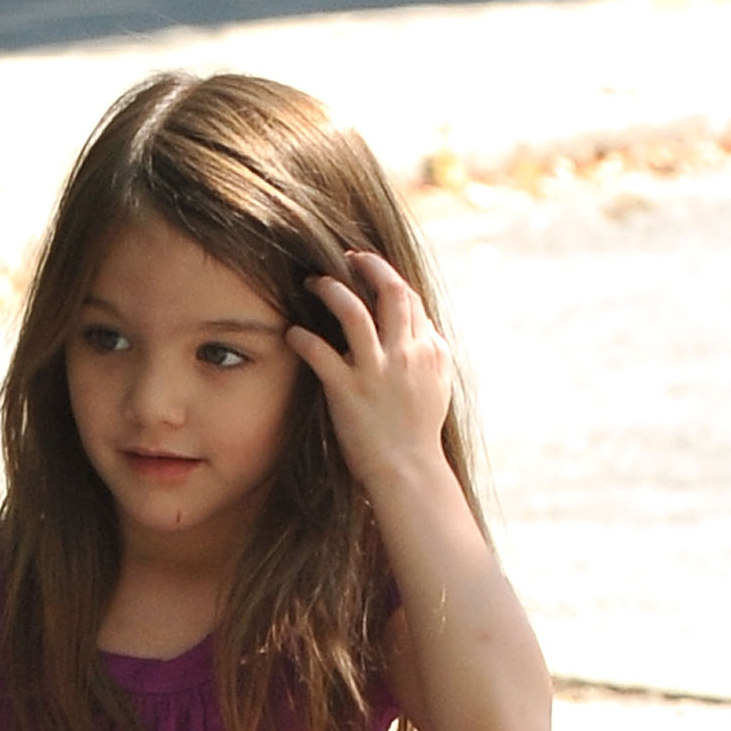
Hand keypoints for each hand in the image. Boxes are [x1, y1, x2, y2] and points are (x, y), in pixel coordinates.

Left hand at [287, 250, 453, 493]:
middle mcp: (405, 354)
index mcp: (429, 350)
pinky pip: (320, 352)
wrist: (409, 472)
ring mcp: (376, 371)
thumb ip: (431, 351)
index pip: (410, 298)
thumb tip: (421, 323)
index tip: (370, 269)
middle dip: (366, 266)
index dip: (388, 276)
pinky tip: (292, 333)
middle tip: (346, 258)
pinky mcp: (348, 391)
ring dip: (330, 290)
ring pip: (352, 311)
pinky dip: (303, 338)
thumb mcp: (438, 386)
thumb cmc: (419, 434)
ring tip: (314, 283)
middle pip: (389, 291)